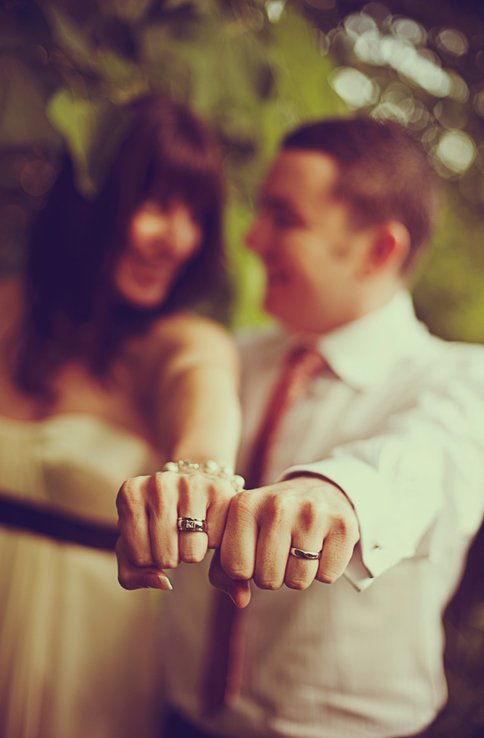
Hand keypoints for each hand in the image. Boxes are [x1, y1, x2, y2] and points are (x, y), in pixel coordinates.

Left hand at [116, 469, 236, 589]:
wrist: (189, 490)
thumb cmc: (155, 524)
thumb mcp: (133, 550)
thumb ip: (133, 576)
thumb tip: (164, 583)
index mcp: (130, 493)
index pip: (140, 559)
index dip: (148, 559)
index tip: (152, 539)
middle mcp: (159, 481)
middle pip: (166, 557)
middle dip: (171, 556)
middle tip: (174, 536)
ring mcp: (191, 482)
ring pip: (192, 553)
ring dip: (192, 552)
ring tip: (190, 531)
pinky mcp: (220, 488)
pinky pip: (217, 542)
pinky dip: (213, 542)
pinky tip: (207, 524)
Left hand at [210, 475, 359, 606]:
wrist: (317, 490)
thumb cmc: (270, 521)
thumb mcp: (241, 534)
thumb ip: (225, 570)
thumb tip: (241, 600)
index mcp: (244, 504)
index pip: (236, 568)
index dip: (246, 571)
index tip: (254, 552)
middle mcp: (277, 504)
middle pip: (268, 579)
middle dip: (274, 575)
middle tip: (281, 551)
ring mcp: (311, 512)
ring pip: (298, 581)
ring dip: (299, 574)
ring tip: (300, 547)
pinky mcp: (342, 524)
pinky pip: (328, 576)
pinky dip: (324, 570)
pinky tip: (321, 546)